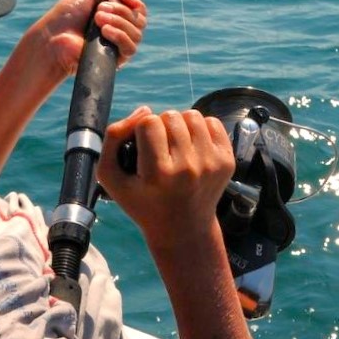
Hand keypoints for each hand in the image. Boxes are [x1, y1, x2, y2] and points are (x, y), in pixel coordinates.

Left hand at [31, 0, 147, 81]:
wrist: (53, 36)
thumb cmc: (68, 13)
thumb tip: (135, 1)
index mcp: (117, 14)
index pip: (139, 9)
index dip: (130, 1)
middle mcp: (121, 30)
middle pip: (140, 20)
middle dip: (120, 10)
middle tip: (98, 10)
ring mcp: (119, 46)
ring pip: (137, 33)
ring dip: (118, 21)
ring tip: (96, 19)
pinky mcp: (115, 60)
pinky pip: (130, 48)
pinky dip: (119, 36)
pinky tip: (104, 31)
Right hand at [97, 106, 234, 251]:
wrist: (182, 228)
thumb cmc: (142, 201)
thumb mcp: (111, 177)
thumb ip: (114, 138)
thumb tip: (144, 109)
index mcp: (158, 174)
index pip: (149, 122)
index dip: (141, 130)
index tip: (143, 148)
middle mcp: (188, 168)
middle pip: (171, 116)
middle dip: (161, 126)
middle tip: (159, 149)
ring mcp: (210, 164)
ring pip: (192, 115)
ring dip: (181, 125)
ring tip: (176, 145)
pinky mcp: (226, 161)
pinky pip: (213, 122)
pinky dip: (200, 129)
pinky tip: (192, 147)